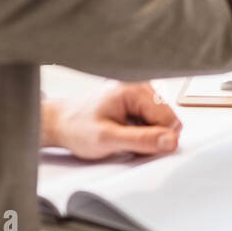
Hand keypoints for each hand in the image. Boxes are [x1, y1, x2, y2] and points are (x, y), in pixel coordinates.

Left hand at [40, 81, 180, 159]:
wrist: (60, 123)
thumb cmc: (77, 127)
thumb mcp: (108, 139)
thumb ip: (142, 140)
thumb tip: (171, 141)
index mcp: (134, 89)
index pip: (169, 119)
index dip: (156, 139)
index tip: (137, 146)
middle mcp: (139, 85)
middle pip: (167, 119)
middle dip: (151, 136)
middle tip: (126, 141)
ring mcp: (139, 91)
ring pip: (161, 121)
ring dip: (146, 134)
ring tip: (123, 135)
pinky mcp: (137, 99)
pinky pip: (152, 119)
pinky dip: (141, 130)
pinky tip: (125, 131)